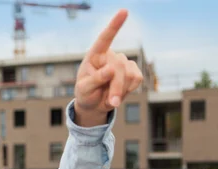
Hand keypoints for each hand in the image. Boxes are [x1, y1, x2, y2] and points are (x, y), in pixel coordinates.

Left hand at [74, 9, 142, 125]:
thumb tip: (111, 69)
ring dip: (121, 91)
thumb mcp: (84, 90)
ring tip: (110, 99)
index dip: (114, 25)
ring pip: (130, 75)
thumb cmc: (85, 94)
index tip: (124, 11)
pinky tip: (119, 94)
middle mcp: (110, 56)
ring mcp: (123, 62)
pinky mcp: (133, 71)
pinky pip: (137, 79)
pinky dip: (128, 91)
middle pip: (119, 67)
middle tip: (111, 103)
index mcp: (94, 55)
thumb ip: (95, 80)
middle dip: (116, 87)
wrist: (94, 104)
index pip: (104, 39)